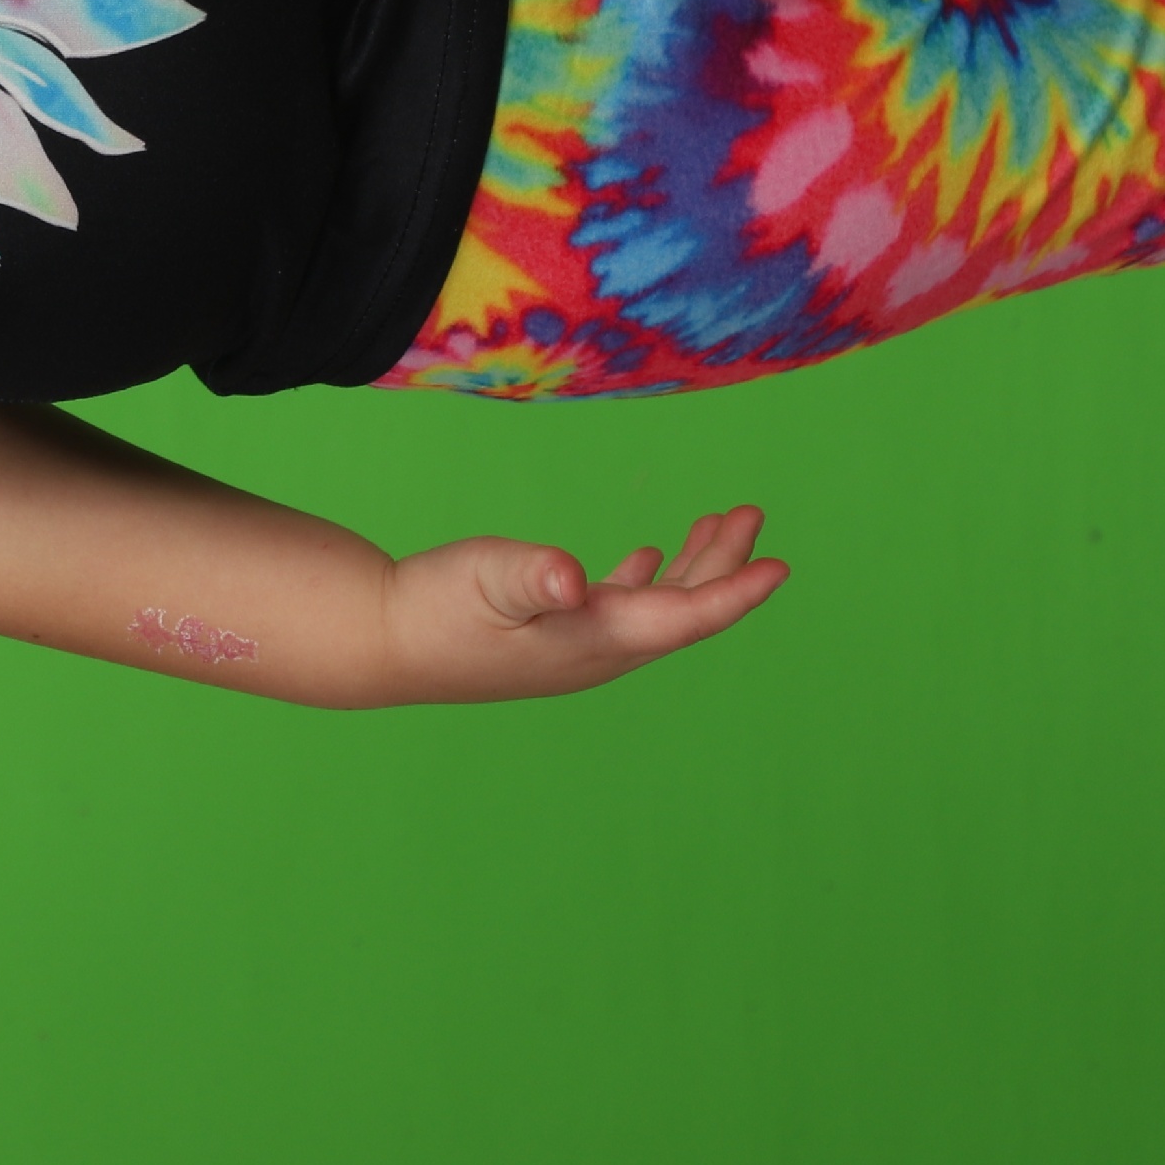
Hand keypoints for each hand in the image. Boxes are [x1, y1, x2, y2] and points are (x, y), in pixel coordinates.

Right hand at [370, 505, 788, 704]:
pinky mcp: (553, 637)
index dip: (736, 591)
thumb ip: (532, 575)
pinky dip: (648, 581)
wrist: (384, 644)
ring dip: (691, 568)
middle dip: (723, 565)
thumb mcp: (484, 577)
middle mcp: (599, 651)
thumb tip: (572, 579)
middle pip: (682, 612)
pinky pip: (622, 610)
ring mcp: (577, 647)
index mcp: (596, 638)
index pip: (685, 617)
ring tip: (718, 525)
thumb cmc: (434, 608)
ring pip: (657, 609)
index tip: (779, 566)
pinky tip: (646, 558)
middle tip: (750, 513)